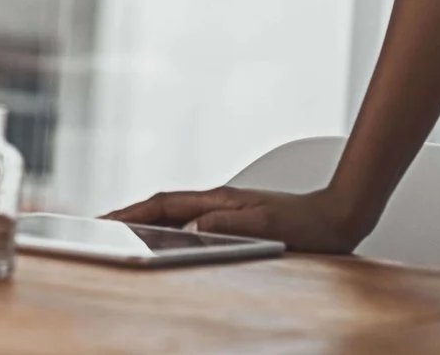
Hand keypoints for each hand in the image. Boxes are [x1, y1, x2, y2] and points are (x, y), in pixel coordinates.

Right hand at [104, 184, 368, 252]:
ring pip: (176, 214)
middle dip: (130, 214)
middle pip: (163, 206)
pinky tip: (165, 239)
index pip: (165, 204)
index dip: (133, 211)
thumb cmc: (307, 222)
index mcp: (218, 200)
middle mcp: (216, 201)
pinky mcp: (235, 221)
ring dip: (148, 220)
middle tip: (100, 225)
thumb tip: (189, 228)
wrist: (339, 215)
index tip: (105, 219)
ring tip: (122, 232)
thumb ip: (227, 224)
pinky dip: (169, 229)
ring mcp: (224, 210)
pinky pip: (191, 224)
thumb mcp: (266, 224)